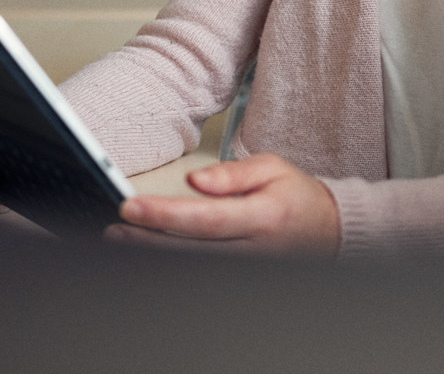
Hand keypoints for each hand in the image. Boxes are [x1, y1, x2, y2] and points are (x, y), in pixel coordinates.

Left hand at [106, 153, 339, 255]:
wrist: (327, 232)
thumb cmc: (298, 198)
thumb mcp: (273, 168)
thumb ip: (233, 174)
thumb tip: (194, 179)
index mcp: (262, 217)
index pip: (206, 219)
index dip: (165, 215)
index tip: (131, 207)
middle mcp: (251, 249)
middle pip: (189, 248)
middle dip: (147, 239)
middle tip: (116, 227)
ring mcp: (244, 268)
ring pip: (190, 263)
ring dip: (152, 252)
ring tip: (122, 238)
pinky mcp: (237, 274)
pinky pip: (199, 267)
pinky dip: (171, 258)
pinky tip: (149, 250)